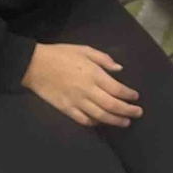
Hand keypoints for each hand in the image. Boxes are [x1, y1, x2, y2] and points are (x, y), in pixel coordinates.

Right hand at [23, 41, 141, 127]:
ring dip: (115, 120)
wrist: (34, 65)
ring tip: (125, 122)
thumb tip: (119, 69)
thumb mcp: (84, 49)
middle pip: (112, 105)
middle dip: (127, 111)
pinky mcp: (66, 109)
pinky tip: (101, 122)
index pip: (117, 89)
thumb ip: (103, 59)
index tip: (136, 97)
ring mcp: (76, 102)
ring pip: (100, 116)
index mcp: (93, 74)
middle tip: (138, 113)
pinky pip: (83, 120)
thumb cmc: (61, 54)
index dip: (129, 95)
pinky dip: (95, 123)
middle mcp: (87, 90)